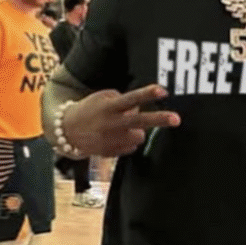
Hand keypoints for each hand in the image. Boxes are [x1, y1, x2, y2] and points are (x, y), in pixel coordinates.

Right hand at [62, 84, 180, 157]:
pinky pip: (132, 146)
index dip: (147, 94)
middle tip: (177, 119)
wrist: (68, 132)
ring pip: (139, 135)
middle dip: (159, 119)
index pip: (131, 98)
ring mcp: (113, 141)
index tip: (163, 91)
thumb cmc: (90, 110)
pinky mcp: (114, 153)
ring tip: (122, 127)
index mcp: (109, 107)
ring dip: (136, 130)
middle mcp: (112, 124)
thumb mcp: (102, 98)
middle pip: (140, 121)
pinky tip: (114, 136)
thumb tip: (139, 108)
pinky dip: (128, 140)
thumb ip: (122, 100)